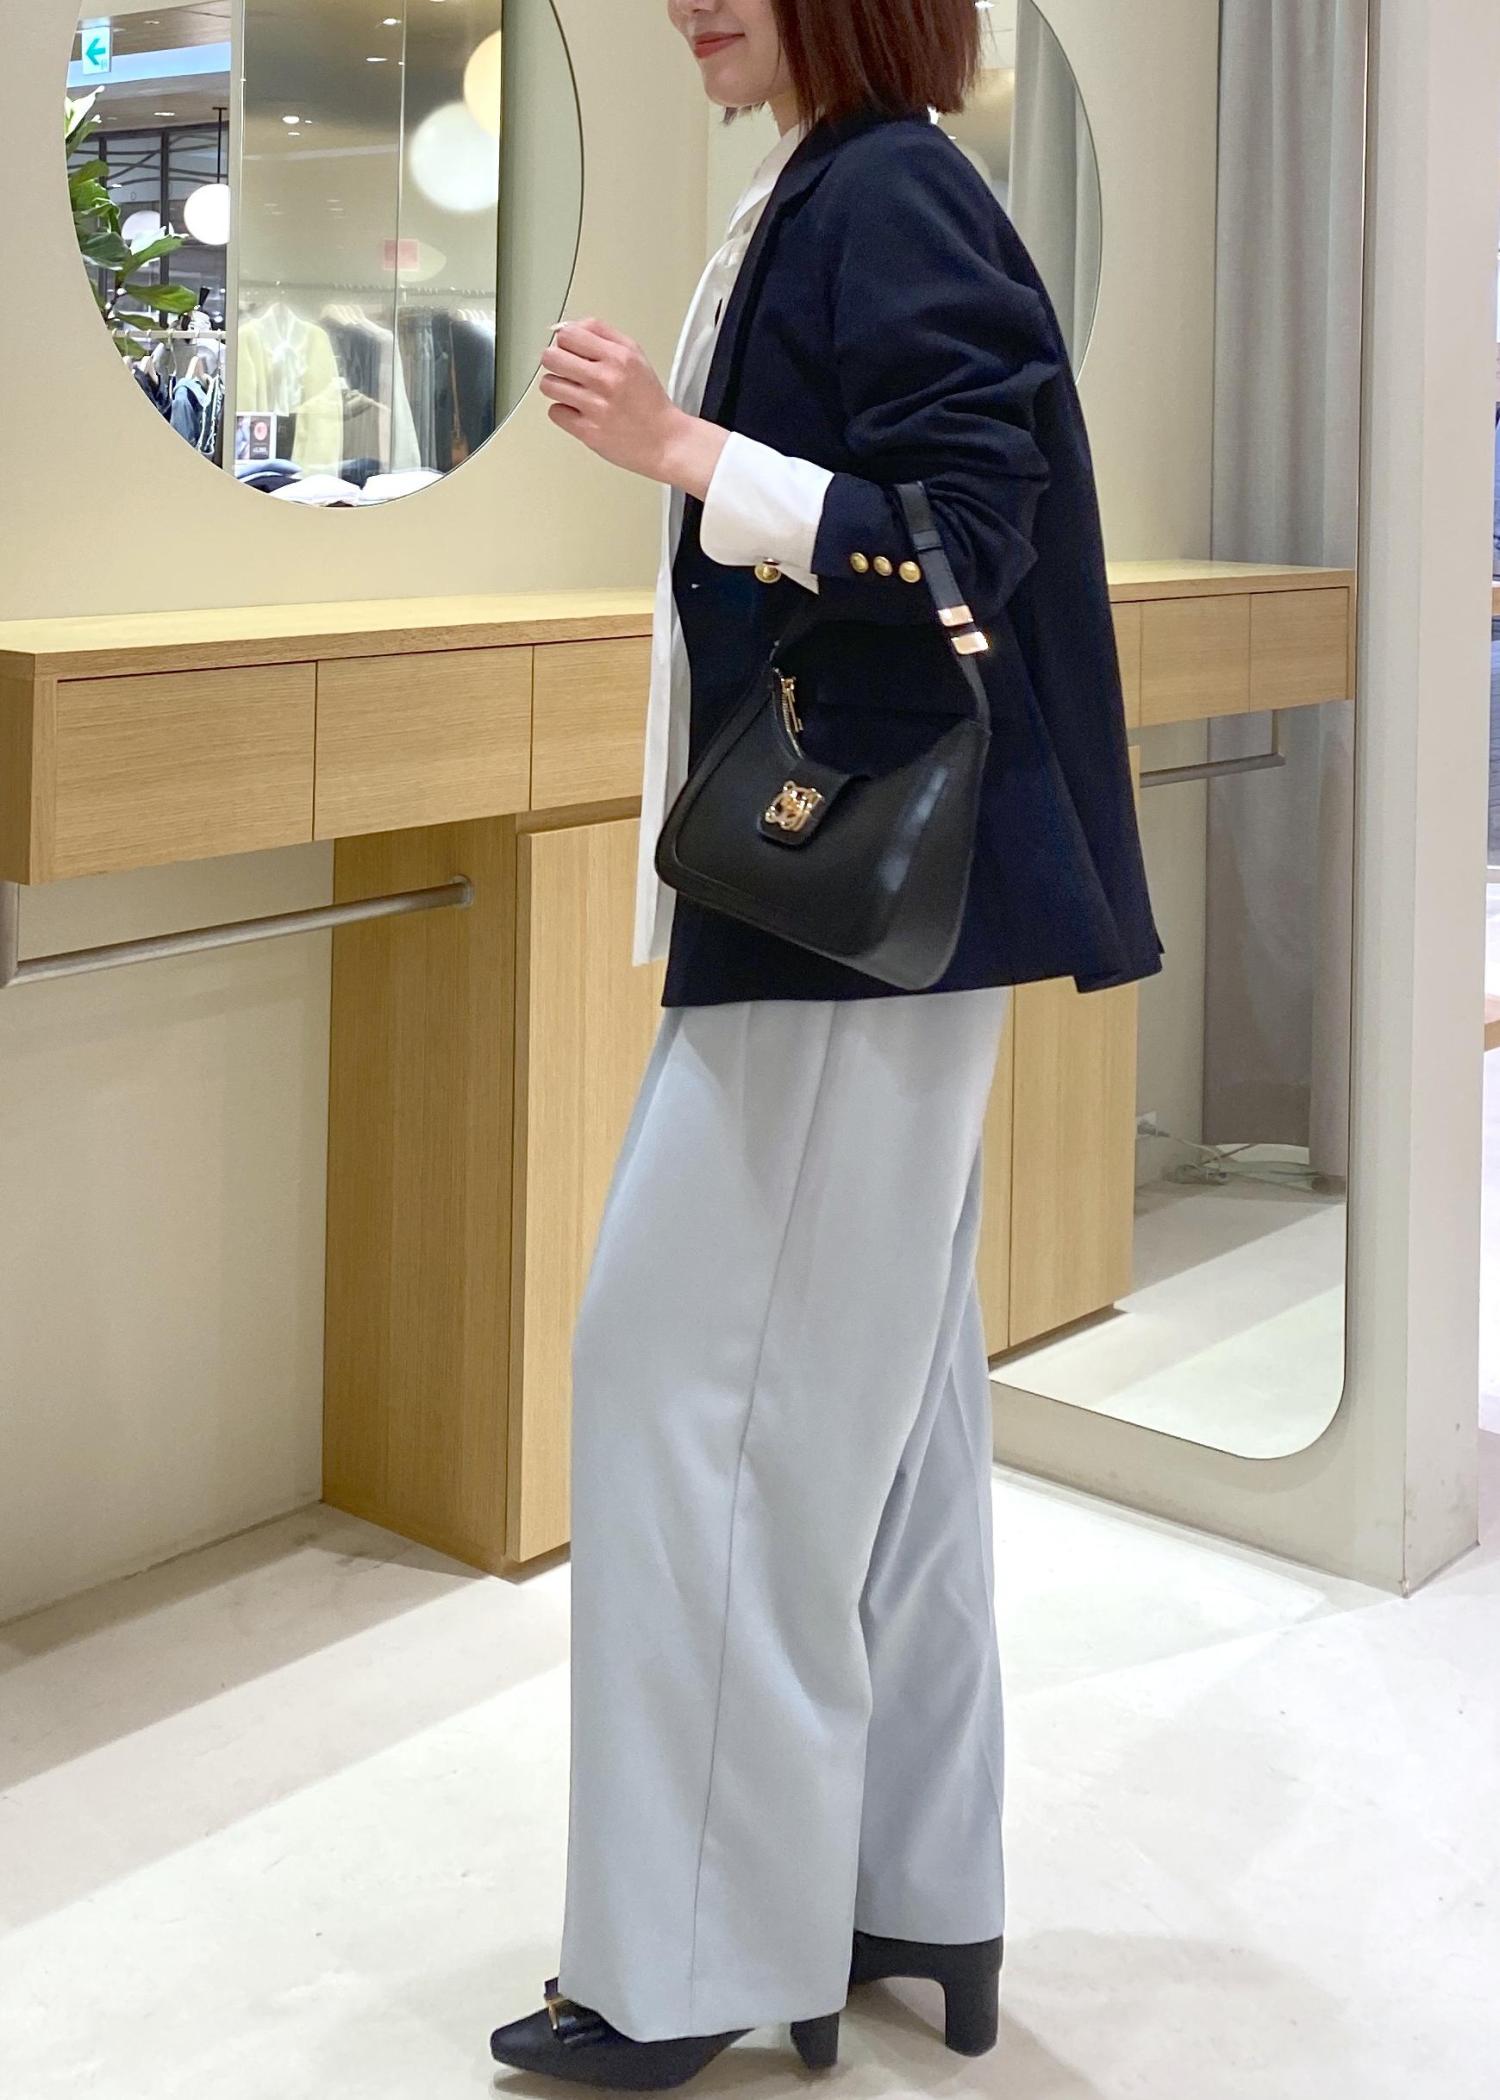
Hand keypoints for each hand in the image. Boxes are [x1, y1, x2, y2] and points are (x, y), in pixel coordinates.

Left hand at [539, 317, 727, 497]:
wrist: (664, 440)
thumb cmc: (648, 400)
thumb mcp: (634, 355)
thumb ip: (600, 334)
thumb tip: (566, 327)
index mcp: (618, 356)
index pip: (568, 334)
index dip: (565, 342)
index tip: (571, 351)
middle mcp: (606, 379)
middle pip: (551, 357)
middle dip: (556, 363)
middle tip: (568, 372)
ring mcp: (595, 406)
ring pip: (548, 384)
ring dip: (557, 388)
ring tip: (575, 393)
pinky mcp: (587, 431)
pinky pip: (555, 412)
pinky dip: (564, 413)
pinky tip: (579, 413)